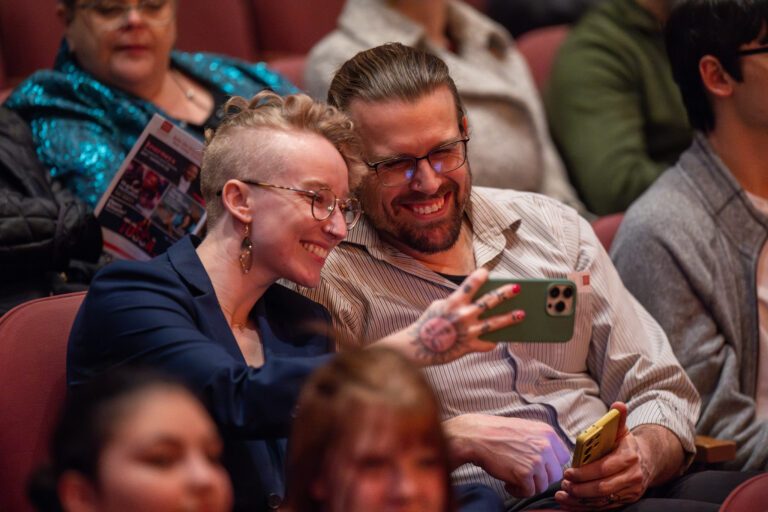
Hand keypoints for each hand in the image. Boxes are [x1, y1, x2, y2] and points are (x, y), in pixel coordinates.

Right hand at [402, 268, 523, 364]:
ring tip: (522, 314)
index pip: (470, 284)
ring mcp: (468, 331)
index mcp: (454, 302)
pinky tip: (501, 337)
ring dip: (510, 318)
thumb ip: (457, 301)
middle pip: (490, 301)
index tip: (487, 271)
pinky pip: (487, 343)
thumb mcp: (439, 306)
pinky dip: (494, 340)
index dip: (480, 276)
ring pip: (495, 323)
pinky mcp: (470, 346)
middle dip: (505, 293)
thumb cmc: (429, 324)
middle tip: (518, 287)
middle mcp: (464, 315)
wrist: (419, 347)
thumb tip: (476, 301)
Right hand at [443, 413, 569, 496]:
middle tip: (526, 476)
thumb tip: (552, 458)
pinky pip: (530, 492)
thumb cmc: (497, 433)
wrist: (477, 436)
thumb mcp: (526, 428)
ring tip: (514, 480)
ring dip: (529, 486)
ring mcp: (536, 460)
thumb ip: (541, 440)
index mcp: (547, 433)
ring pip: (544, 485)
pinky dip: (519, 492)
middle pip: (556, 474)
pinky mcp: (524, 474)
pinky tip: (508, 484)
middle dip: (541, 478)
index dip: (551, 464)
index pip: (563, 456)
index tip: (540, 467)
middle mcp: (545, 446)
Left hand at [555, 402, 651, 509]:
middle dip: (580, 488)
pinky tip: (569, 505)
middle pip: (602, 487)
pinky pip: (603, 508)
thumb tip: (618, 405)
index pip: (604, 468)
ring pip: (602, 501)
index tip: (568, 472)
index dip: (585, 472)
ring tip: (562, 496)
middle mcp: (631, 478)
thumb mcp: (622, 431)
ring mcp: (629, 492)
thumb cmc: (626, 445)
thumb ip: (618, 419)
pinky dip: (584, 508)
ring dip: (580, 501)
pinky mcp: (625, 501)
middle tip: (564, 484)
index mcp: (628, 458)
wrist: (646, 462)